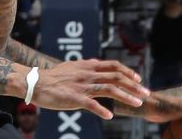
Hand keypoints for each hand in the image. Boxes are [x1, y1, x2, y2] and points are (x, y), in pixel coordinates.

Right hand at [31, 59, 149, 118]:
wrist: (36, 83)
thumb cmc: (53, 77)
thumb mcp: (72, 67)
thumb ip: (86, 67)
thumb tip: (97, 65)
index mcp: (87, 66)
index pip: (113, 65)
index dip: (128, 71)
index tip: (138, 79)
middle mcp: (87, 74)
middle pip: (116, 77)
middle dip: (133, 85)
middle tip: (146, 93)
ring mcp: (82, 86)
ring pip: (109, 89)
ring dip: (126, 96)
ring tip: (138, 103)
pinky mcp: (74, 98)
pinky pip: (91, 104)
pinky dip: (102, 110)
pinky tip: (110, 116)